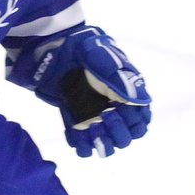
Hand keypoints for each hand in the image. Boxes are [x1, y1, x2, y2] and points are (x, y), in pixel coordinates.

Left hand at [15, 25, 151, 157]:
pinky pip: (84, 146)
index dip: (133, 121)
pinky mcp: (77, 124)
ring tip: (90, 127)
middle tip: (103, 117)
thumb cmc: (81, 48)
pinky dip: (81, 144)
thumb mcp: (100, 56)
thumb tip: (141, 100)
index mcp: (127, 94)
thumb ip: (119, 77)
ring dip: (103, 142)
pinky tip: (74, 130)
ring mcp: (96, 118)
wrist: (52, 50)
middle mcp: (114, 109)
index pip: (140, 120)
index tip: (117, 109)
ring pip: (109, 145)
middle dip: (118, 132)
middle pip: (127, 136)